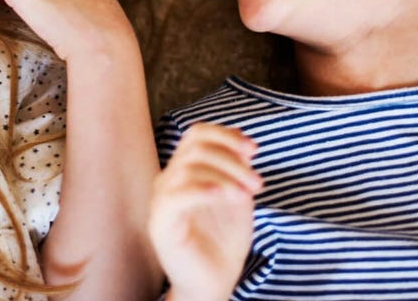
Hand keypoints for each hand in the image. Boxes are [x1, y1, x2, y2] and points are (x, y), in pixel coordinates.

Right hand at [150, 124, 260, 300]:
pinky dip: (203, 190)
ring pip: (189, 167)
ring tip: (247, 195)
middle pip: (196, 147)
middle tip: (257, 184)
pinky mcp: (161, 224)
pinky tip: (226, 195)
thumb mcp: (237, 197)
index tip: (254, 150)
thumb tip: (241, 139)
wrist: (214, 283)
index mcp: (184, 172)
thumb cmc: (223, 243)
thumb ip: (236, 169)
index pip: (197, 134)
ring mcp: (161, 201)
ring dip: (226, 176)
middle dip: (233, 160)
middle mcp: (168, 181)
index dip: (226, 135)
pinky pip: (176, 196)